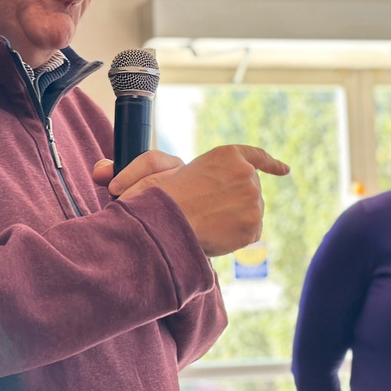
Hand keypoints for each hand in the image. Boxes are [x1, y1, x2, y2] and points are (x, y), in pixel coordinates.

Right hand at [95, 146, 289, 257]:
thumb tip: (107, 170)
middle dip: (229, 201)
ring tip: (203, 222)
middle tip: (202, 210)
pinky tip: (214, 234)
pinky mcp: (255, 224)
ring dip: (229, 218)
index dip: (269, 163)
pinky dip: (233, 236)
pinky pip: (247, 232)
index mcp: (227, 155)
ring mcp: (254, 199)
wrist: (168, 224)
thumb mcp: (151, 172)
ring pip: (247, 212)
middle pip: (246, 191)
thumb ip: (146, 165)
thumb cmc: (158, 197)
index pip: (255, 156)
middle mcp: (246, 174)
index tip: (283, 169)